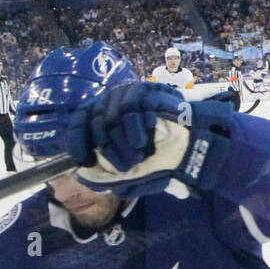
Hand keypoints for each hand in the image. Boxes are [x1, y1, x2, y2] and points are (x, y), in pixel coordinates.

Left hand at [72, 88, 233, 198]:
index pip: (79, 120)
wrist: (192, 148)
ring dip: (124, 145)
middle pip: (95, 122)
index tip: (83, 160)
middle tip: (127, 166)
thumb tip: (81, 175)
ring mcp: (130, 94)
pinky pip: (130, 110)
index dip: (76, 139)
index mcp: (105, 117)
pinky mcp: (146, 92)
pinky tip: (144, 141)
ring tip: (140, 156)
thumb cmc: (160, 160)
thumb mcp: (130, 174)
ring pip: (111, 118)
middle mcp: (114, 102)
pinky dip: (135, 130)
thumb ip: (106, 176)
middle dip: (109, 151)